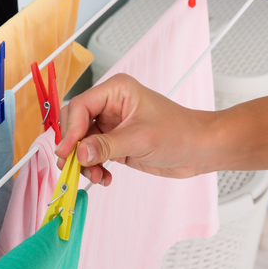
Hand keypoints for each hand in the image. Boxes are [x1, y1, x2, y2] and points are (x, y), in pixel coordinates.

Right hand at [56, 74, 214, 183]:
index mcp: (116, 91)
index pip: (80, 106)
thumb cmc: (181, 132)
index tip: (67, 152)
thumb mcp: (140, 139)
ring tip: (97, 176)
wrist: (200, 149)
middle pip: (75, 125)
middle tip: (74, 167)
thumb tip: (79, 153)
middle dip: (74, 148)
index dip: (70, 130)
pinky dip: (93, 168)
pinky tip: (105, 177)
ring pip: (80, 143)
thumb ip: (106, 146)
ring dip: (84, 162)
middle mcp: (109, 105)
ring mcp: (110, 125)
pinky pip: (91, 155)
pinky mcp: (113, 142)